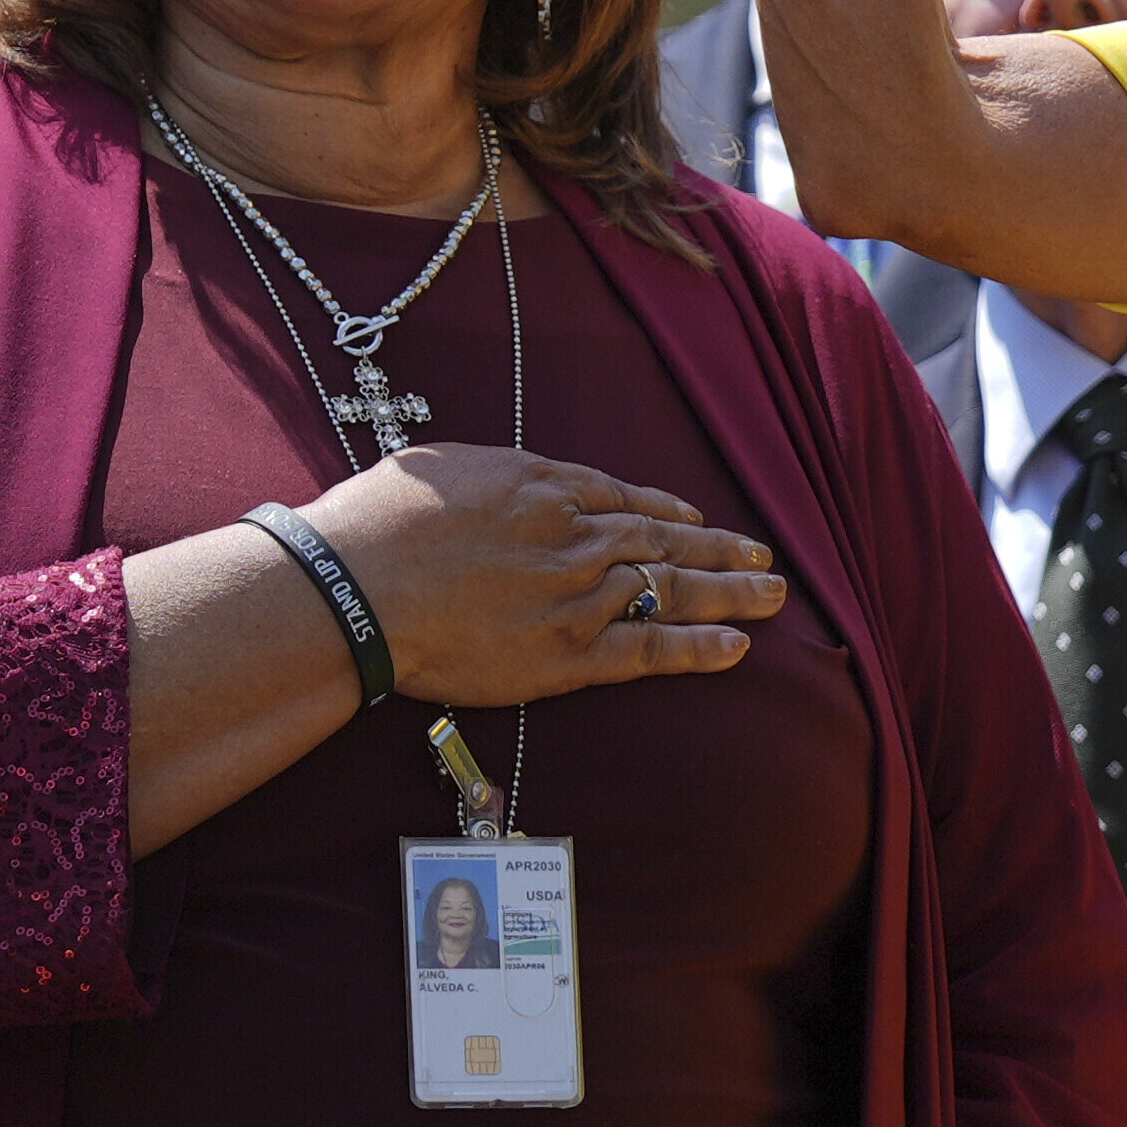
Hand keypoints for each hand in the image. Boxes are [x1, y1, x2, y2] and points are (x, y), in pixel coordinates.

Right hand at [302, 447, 788, 706]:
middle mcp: (576, 539)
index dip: (668, 514)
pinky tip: (735, 646)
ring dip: (728, 594)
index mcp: (546, 488)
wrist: (355, 587)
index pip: (625, 500)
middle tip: (762, 557)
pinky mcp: (569, 656)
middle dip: (719, 551)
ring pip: (672, 592)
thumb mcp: (442, 470)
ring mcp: (579, 598)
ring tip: (771, 596)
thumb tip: (514, 487)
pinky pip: (649, 651)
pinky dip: (696, 648)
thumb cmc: (378, 523)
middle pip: (665, 543)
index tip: (697, 521)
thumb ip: (494, 479)